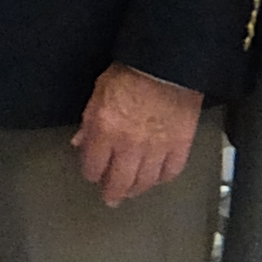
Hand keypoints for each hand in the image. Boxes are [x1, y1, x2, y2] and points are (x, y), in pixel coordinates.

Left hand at [72, 63, 200, 208]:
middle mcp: (129, 145)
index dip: (91, 172)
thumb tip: (81, 141)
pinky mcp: (180, 145)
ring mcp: (156, 148)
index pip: (93, 166)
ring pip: (144, 181)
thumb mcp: (99, 91)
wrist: (168, 63)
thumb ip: (89, 120)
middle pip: (118, 182)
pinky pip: (171, 171)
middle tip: (111, 198)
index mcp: (105, 130)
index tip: (93, 172)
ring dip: (136, 189)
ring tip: (133, 190)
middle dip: (112, 192)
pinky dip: (163, 177)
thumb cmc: (133, 71)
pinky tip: (158, 177)